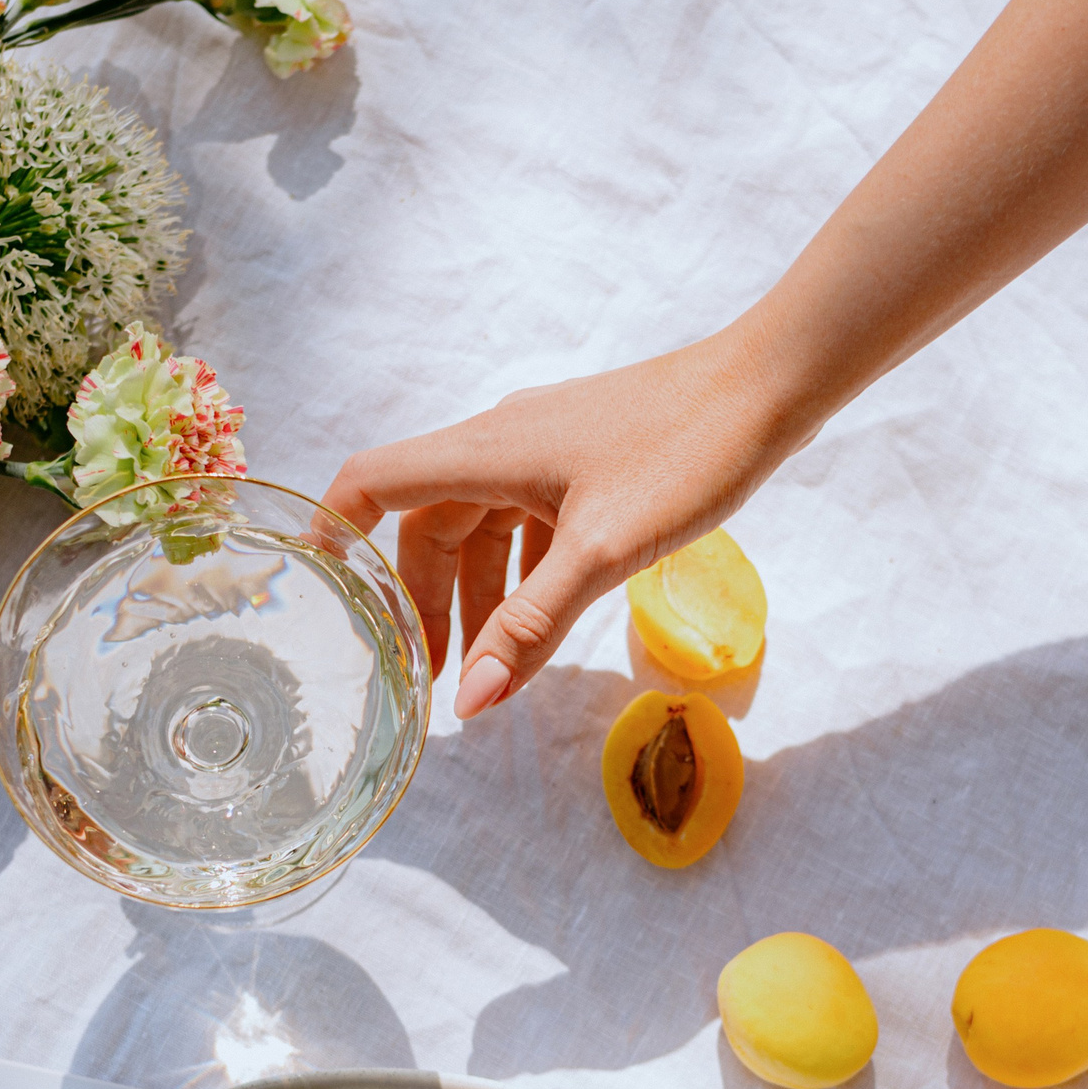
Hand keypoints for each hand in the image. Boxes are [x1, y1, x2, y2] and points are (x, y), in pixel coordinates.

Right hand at [324, 326, 806, 717]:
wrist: (768, 388)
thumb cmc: (686, 454)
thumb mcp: (600, 554)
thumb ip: (529, 627)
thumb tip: (467, 700)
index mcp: (484, 451)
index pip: (371, 485)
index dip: (332, 535)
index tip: (319, 597)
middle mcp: (500, 442)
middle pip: (427, 522)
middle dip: (424, 599)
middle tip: (433, 674)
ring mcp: (544, 447)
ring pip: (483, 526)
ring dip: (479, 593)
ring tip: (489, 663)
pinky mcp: (585, 458)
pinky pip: (528, 519)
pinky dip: (524, 571)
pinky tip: (546, 615)